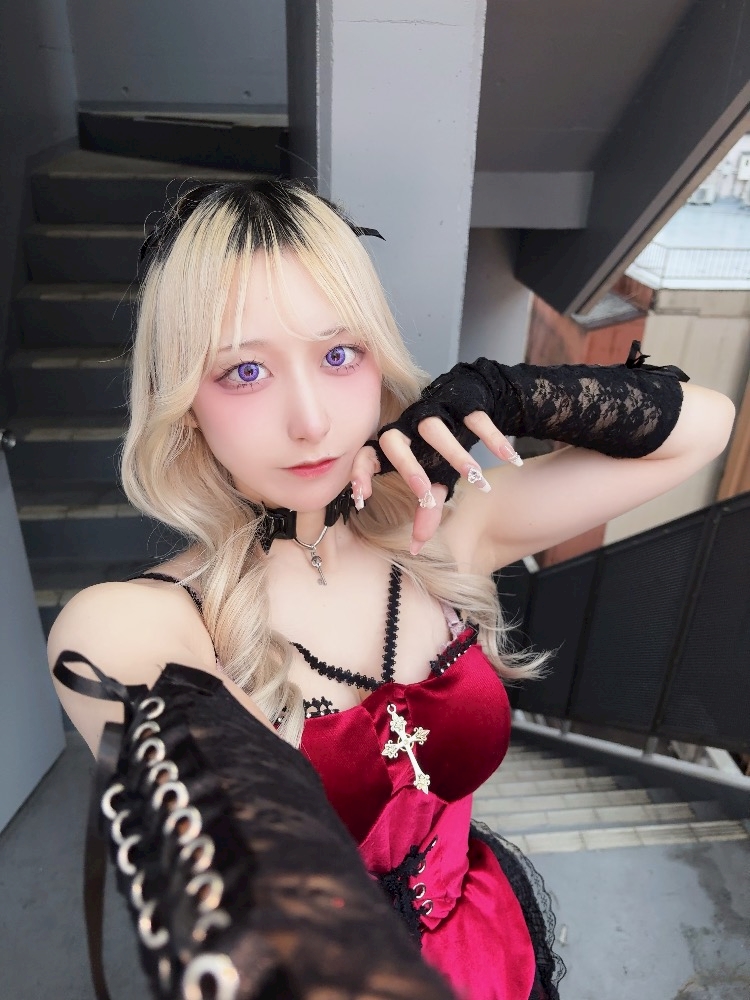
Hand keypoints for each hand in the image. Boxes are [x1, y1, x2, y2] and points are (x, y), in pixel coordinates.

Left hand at [350, 411, 521, 552]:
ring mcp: (435, 411)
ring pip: (435, 430)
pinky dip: (494, 439)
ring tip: (477, 480)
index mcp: (394, 444)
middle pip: (394, 440)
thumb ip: (426, 510)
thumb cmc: (443, 448)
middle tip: (424, 494)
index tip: (362, 499)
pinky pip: (476, 419)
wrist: (471, 398)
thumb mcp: (436, 480)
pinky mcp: (464, 402)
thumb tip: (417, 548)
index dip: (361, 474)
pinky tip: (511, 459)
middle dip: (407, 468)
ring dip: (456, 455)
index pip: (367, 454)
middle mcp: (408, 425)